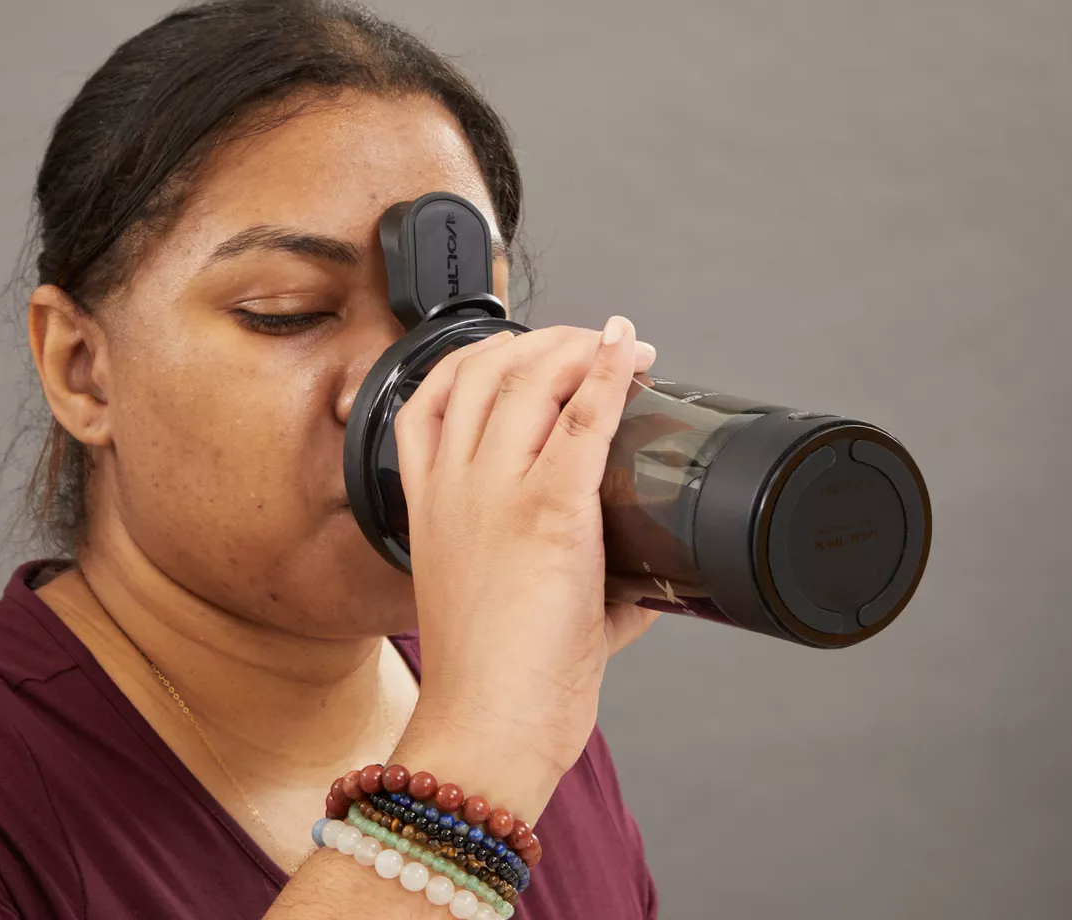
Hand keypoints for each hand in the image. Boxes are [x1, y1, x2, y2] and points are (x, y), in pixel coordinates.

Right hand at [390, 317, 658, 821]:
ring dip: (576, 347)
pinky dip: (610, 373)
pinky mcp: (548, 511)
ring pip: (529, 378)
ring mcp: (495, 494)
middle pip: (484, 370)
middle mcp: (454, 488)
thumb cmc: (493, 682)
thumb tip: (643, 574)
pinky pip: (583, 417)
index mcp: (429, 507)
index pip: (428, 400)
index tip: (520, 353)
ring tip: (616, 346)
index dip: (475, 359)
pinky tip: (634, 353)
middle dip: (539, 341)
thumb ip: (559, 575)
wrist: (487, 729)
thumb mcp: (502, 607)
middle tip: (586, 345)